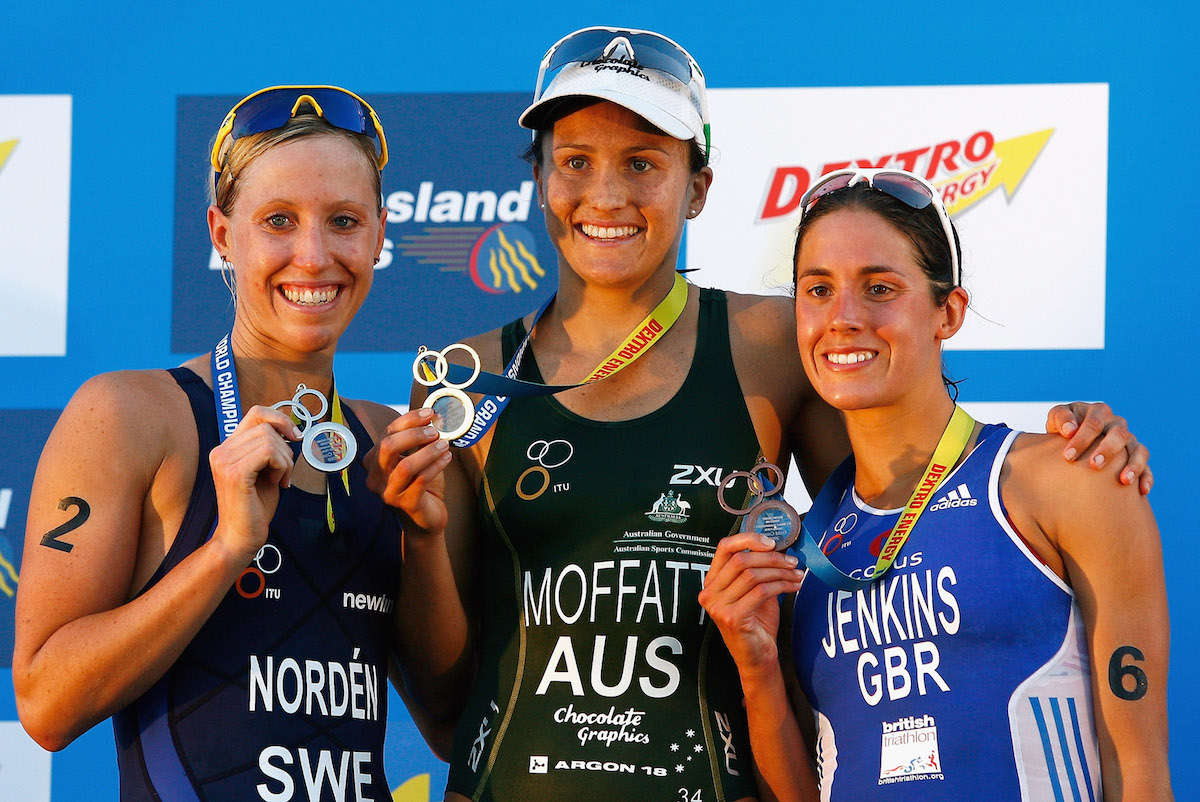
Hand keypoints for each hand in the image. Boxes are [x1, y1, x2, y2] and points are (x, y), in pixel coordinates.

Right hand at [209, 405, 299, 563]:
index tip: (295, 436)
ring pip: (270, 439)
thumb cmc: (255, 505)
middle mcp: (221, 450)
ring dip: (285, 461)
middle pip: (266, 427)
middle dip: (285, 449)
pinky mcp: (234, 473)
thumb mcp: (265, 469)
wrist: (241, 536)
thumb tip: (291, 429)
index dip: (280, 419)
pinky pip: (269, 453)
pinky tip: (277, 482)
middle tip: (284, 473)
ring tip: (279, 480)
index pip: (256, 413)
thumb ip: (270, 448)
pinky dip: (281, 466)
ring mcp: (224, 460)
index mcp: (227, 447)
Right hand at [364, 408, 450, 534]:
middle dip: (414, 434)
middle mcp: (375, 476)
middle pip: (387, 447)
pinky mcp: (405, 504)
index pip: (387, 433)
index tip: (430, 413)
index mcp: (374, 460)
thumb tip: (433, 417)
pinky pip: (421, 480)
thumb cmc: (421, 482)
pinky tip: (447, 458)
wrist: (427, 516)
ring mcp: (388, 492)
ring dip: (427, 452)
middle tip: (435, 432)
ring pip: (405, 466)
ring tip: (444, 445)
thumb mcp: (417, 456)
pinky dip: (436, 466)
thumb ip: (419, 439)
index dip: (409, 420)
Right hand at [698, 532, 805, 676]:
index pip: (724, 548)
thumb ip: (757, 570)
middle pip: (741, 560)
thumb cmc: (756, 625)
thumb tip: (777, 547)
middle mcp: (710, 592)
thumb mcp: (754, 591)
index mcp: (712, 581)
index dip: (749, 539)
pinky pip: (760, 592)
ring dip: (780, 572)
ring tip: (796, 575)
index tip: (772, 543)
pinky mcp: (732, 617)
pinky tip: (793, 587)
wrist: (757, 658)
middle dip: (772, 558)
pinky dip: (781, 585)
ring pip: (752, 574)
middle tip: (792, 562)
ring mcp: (718, 606)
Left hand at [1046, 402, 1151, 493]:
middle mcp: (1117, 424)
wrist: (1070, 439)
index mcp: (1099, 412)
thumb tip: (1069, 430)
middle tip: (1094, 466)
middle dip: (1107, 450)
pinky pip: (1147, 466)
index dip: (1082, 439)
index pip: (1094, 423)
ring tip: (1124, 481)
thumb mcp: (1057, 418)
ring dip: (1134, 465)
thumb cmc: (1063, 428)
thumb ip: (1060, 419)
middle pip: (1119, 434)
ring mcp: (1129, 440)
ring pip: (1138, 450)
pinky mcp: (1136, 456)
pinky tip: (1142, 490)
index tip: (1068, 457)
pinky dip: (1146, 477)